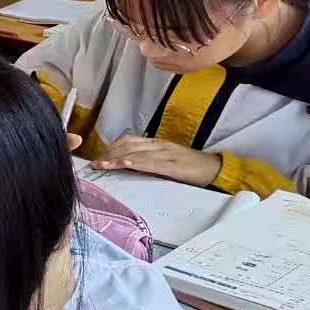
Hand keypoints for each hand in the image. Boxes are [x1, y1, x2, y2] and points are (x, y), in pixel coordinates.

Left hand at [94, 135, 221, 186]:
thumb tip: (128, 166)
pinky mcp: (173, 165)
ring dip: (115, 158)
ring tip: (100, 165)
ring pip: (135, 152)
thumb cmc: (191, 166)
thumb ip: (149, 160)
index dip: (111, 147)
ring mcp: (165, 154)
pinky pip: (150, 162)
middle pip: (127, 145)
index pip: (128, 141)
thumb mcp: (167, 159)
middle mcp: (158, 145)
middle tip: (93, 163)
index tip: (97, 156)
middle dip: (108, 154)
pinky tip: (123, 165)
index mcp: (156, 143)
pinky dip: (134, 163)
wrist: (215, 169)